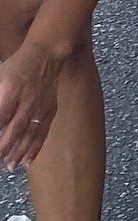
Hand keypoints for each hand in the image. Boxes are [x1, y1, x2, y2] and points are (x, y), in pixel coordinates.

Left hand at [0, 41, 62, 170]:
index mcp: (10, 90)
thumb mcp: (0, 77)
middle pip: (13, 129)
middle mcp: (26, 100)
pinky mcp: (50, 110)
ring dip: (19, 152)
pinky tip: (27, 160)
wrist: (47, 54)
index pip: (0, 117)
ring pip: (29, 134)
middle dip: (4, 149)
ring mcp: (40, 106)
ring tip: (10, 166)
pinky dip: (35, 147)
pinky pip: (42, 132)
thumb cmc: (18, 65)